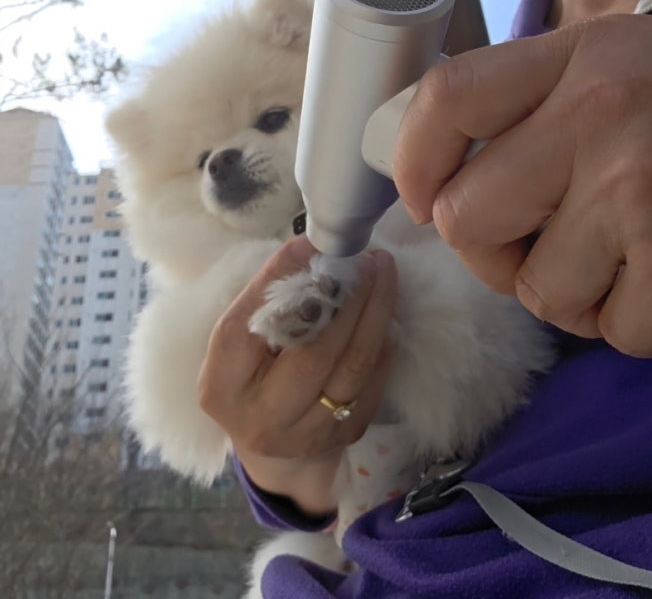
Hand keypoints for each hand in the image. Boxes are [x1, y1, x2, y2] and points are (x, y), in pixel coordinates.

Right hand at [198, 235, 396, 515]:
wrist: (279, 452)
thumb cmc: (253, 379)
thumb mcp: (240, 346)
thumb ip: (265, 304)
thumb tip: (309, 248)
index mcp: (222, 387)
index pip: (245, 330)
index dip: (277, 284)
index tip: (309, 244)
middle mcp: (263, 416)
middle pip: (312, 352)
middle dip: (344, 297)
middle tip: (362, 259)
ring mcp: (310, 432)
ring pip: (353, 364)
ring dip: (374, 310)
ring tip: (382, 271)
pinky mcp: (347, 433)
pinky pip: (374, 378)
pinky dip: (382, 338)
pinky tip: (384, 308)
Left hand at [394, 14, 651, 356]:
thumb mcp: (628, 69)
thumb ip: (537, 106)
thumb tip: (447, 172)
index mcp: (584, 58)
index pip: (447, 100)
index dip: (412, 160)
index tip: (420, 196)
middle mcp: (604, 117)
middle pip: (464, 218)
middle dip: (488, 253)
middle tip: (531, 249)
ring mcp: (641, 195)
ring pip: (537, 291)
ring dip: (572, 292)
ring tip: (627, 258)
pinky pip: (610, 329)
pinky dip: (633, 320)